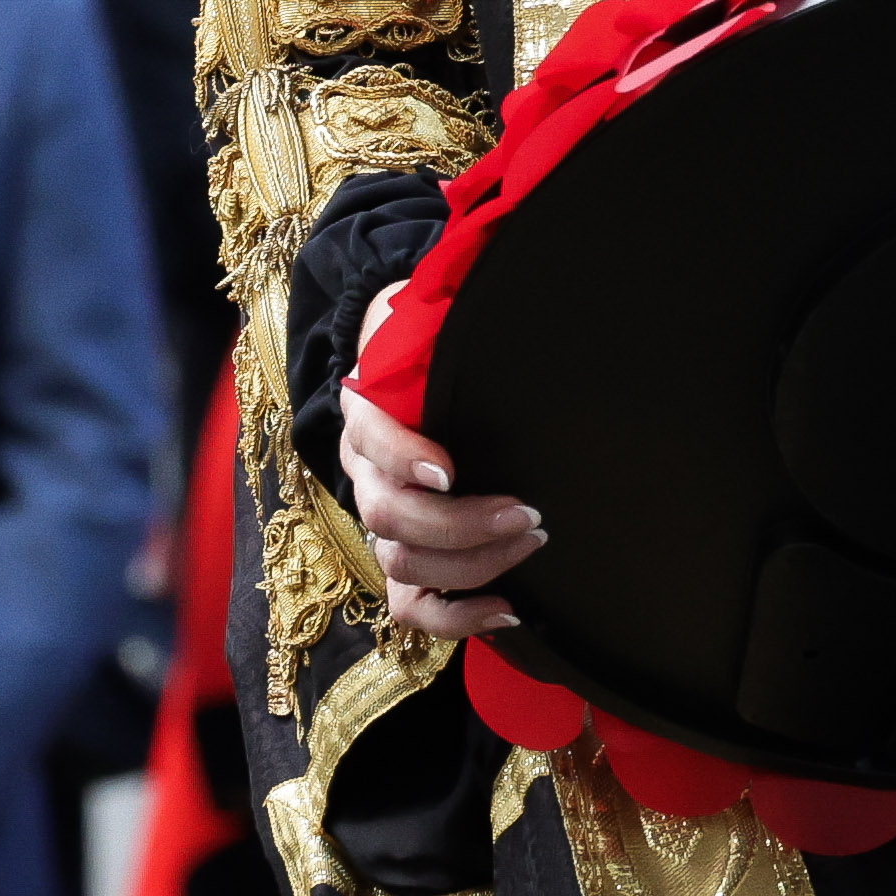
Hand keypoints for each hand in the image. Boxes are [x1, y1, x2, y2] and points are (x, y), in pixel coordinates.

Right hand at [339, 281, 542, 640]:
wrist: (417, 375)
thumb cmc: (438, 346)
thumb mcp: (435, 316)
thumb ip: (444, 309)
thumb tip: (480, 275)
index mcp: (367, 410)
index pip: (371, 440)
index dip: (405, 459)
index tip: (451, 470)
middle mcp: (363, 473)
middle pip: (389, 517)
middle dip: (463, 524)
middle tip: (530, 513)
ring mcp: (380, 521)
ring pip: (403, 564)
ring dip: (472, 563)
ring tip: (533, 539)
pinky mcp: (403, 560)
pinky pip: (412, 608)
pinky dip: (458, 620)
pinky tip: (509, 610)